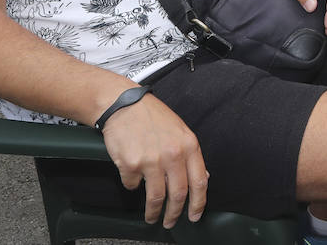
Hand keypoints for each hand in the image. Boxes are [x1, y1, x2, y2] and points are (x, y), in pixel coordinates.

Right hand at [101, 94, 207, 228]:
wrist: (123, 105)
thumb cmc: (151, 116)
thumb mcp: (180, 130)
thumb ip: (190, 154)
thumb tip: (203, 177)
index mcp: (189, 145)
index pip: (199, 182)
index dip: (198, 204)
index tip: (194, 216)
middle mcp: (172, 154)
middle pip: (179, 194)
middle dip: (175, 213)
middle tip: (170, 222)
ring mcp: (151, 160)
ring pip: (156, 197)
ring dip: (154, 212)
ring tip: (152, 217)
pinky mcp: (131, 165)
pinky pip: (132, 185)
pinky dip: (132, 185)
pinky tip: (132, 177)